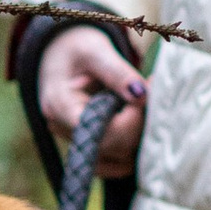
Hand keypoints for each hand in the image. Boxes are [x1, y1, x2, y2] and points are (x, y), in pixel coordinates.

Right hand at [37, 23, 147, 173]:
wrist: (60, 53)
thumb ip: (118, 73)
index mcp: (59, 106)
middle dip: (138, 123)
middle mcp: (63, 130)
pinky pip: (113, 161)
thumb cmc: (75, 48)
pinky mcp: (86, 146)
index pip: (100, 132)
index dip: (130, 120)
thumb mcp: (95, 51)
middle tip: (151, 93)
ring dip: (137, 136)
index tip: (145, 94)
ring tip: (142, 105)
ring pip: (117, 158)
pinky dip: (131, 146)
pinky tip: (139, 122)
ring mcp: (73, 141)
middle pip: (112, 148)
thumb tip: (142, 95)